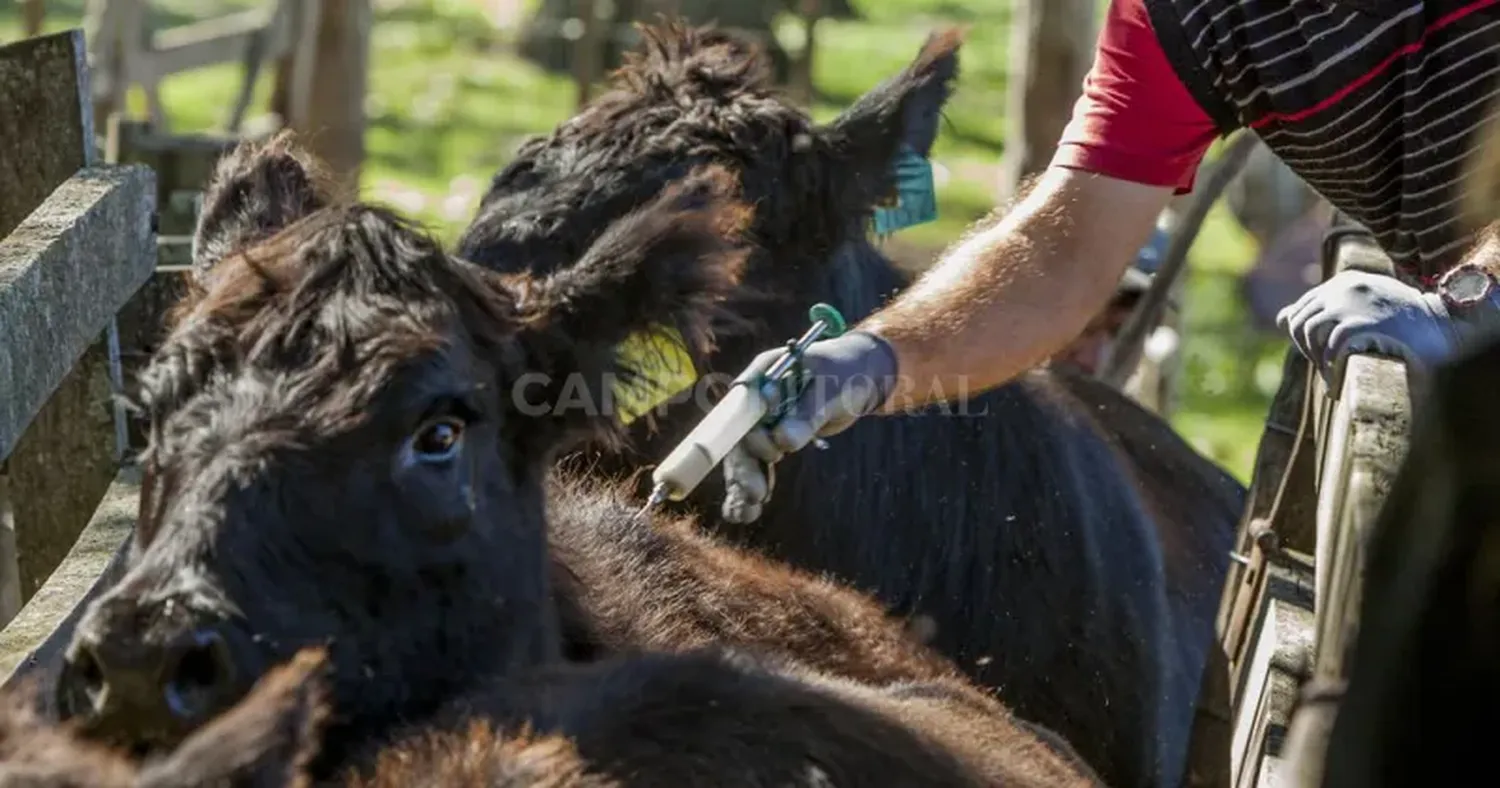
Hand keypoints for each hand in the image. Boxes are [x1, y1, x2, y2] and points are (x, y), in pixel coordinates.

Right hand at [720, 330, 897, 523]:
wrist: (856, 377)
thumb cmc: (844, 374)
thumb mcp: (830, 389)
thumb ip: (807, 413)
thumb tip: (784, 441)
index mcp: (762, 375)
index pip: (742, 407)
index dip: (746, 433)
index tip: (766, 456)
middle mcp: (755, 399)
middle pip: (740, 436)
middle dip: (745, 467)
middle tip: (757, 495)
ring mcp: (761, 421)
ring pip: (745, 455)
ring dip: (744, 483)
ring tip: (747, 513)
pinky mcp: (771, 440)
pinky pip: (756, 465)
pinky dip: (751, 487)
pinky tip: (746, 513)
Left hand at [1275, 270, 1459, 385]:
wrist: (1443, 323)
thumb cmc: (1403, 318)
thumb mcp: (1362, 304)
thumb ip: (1324, 308)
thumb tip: (1280, 318)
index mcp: (1342, 282)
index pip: (1301, 308)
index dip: (1302, 335)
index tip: (1317, 354)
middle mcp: (1342, 288)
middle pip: (1298, 321)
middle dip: (1304, 348)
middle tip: (1321, 367)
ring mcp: (1351, 304)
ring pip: (1308, 332)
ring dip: (1314, 358)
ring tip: (1328, 374)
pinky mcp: (1363, 322)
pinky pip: (1330, 346)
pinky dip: (1330, 366)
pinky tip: (1336, 380)